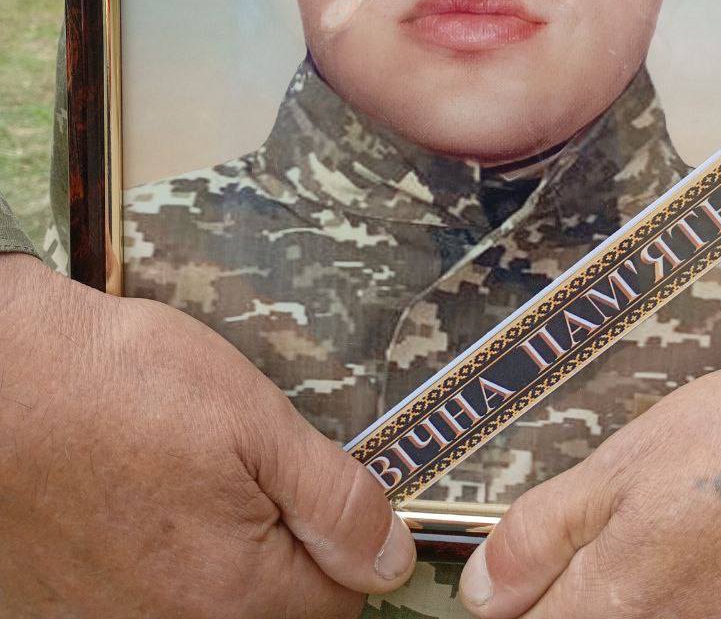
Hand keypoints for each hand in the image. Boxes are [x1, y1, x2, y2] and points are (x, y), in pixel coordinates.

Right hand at [0, 253, 414, 617]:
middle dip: (283, 543)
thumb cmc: (121, 385)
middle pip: (274, 609)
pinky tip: (141, 492)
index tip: (326, 490)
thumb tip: (392, 557)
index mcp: (234, 596)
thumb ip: (334, 501)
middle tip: (248, 466)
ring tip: (186, 472)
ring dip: (219, 546)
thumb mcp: (254, 419)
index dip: (348, 539)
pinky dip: (159, 550)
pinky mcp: (66, 606)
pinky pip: (145, 594)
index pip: (340, 602)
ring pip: (209, 602)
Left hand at [459, 364, 720, 618]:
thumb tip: (480, 589)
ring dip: (628, 608)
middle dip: (572, 606)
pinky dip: (680, 612)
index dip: (515, 606)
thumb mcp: (629, 458)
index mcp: (615, 604)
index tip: (525, 586)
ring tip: (658, 564)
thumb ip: (543, 530)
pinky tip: (699, 581)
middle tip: (599, 565)